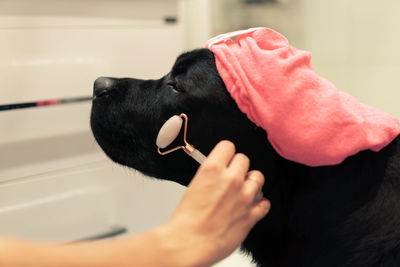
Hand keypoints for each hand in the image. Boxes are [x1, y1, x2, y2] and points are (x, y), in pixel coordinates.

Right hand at [164, 140, 270, 265]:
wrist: (189, 244)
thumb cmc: (186, 221)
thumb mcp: (193, 186)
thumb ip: (210, 175)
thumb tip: (218, 172)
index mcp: (212, 169)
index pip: (228, 146)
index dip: (226, 153)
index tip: (225, 158)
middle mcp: (231, 179)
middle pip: (244, 159)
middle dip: (238, 167)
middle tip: (231, 177)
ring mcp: (245, 196)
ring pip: (258, 177)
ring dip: (250, 182)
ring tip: (241, 191)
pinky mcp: (252, 214)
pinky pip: (265, 201)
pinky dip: (259, 203)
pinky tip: (249, 206)